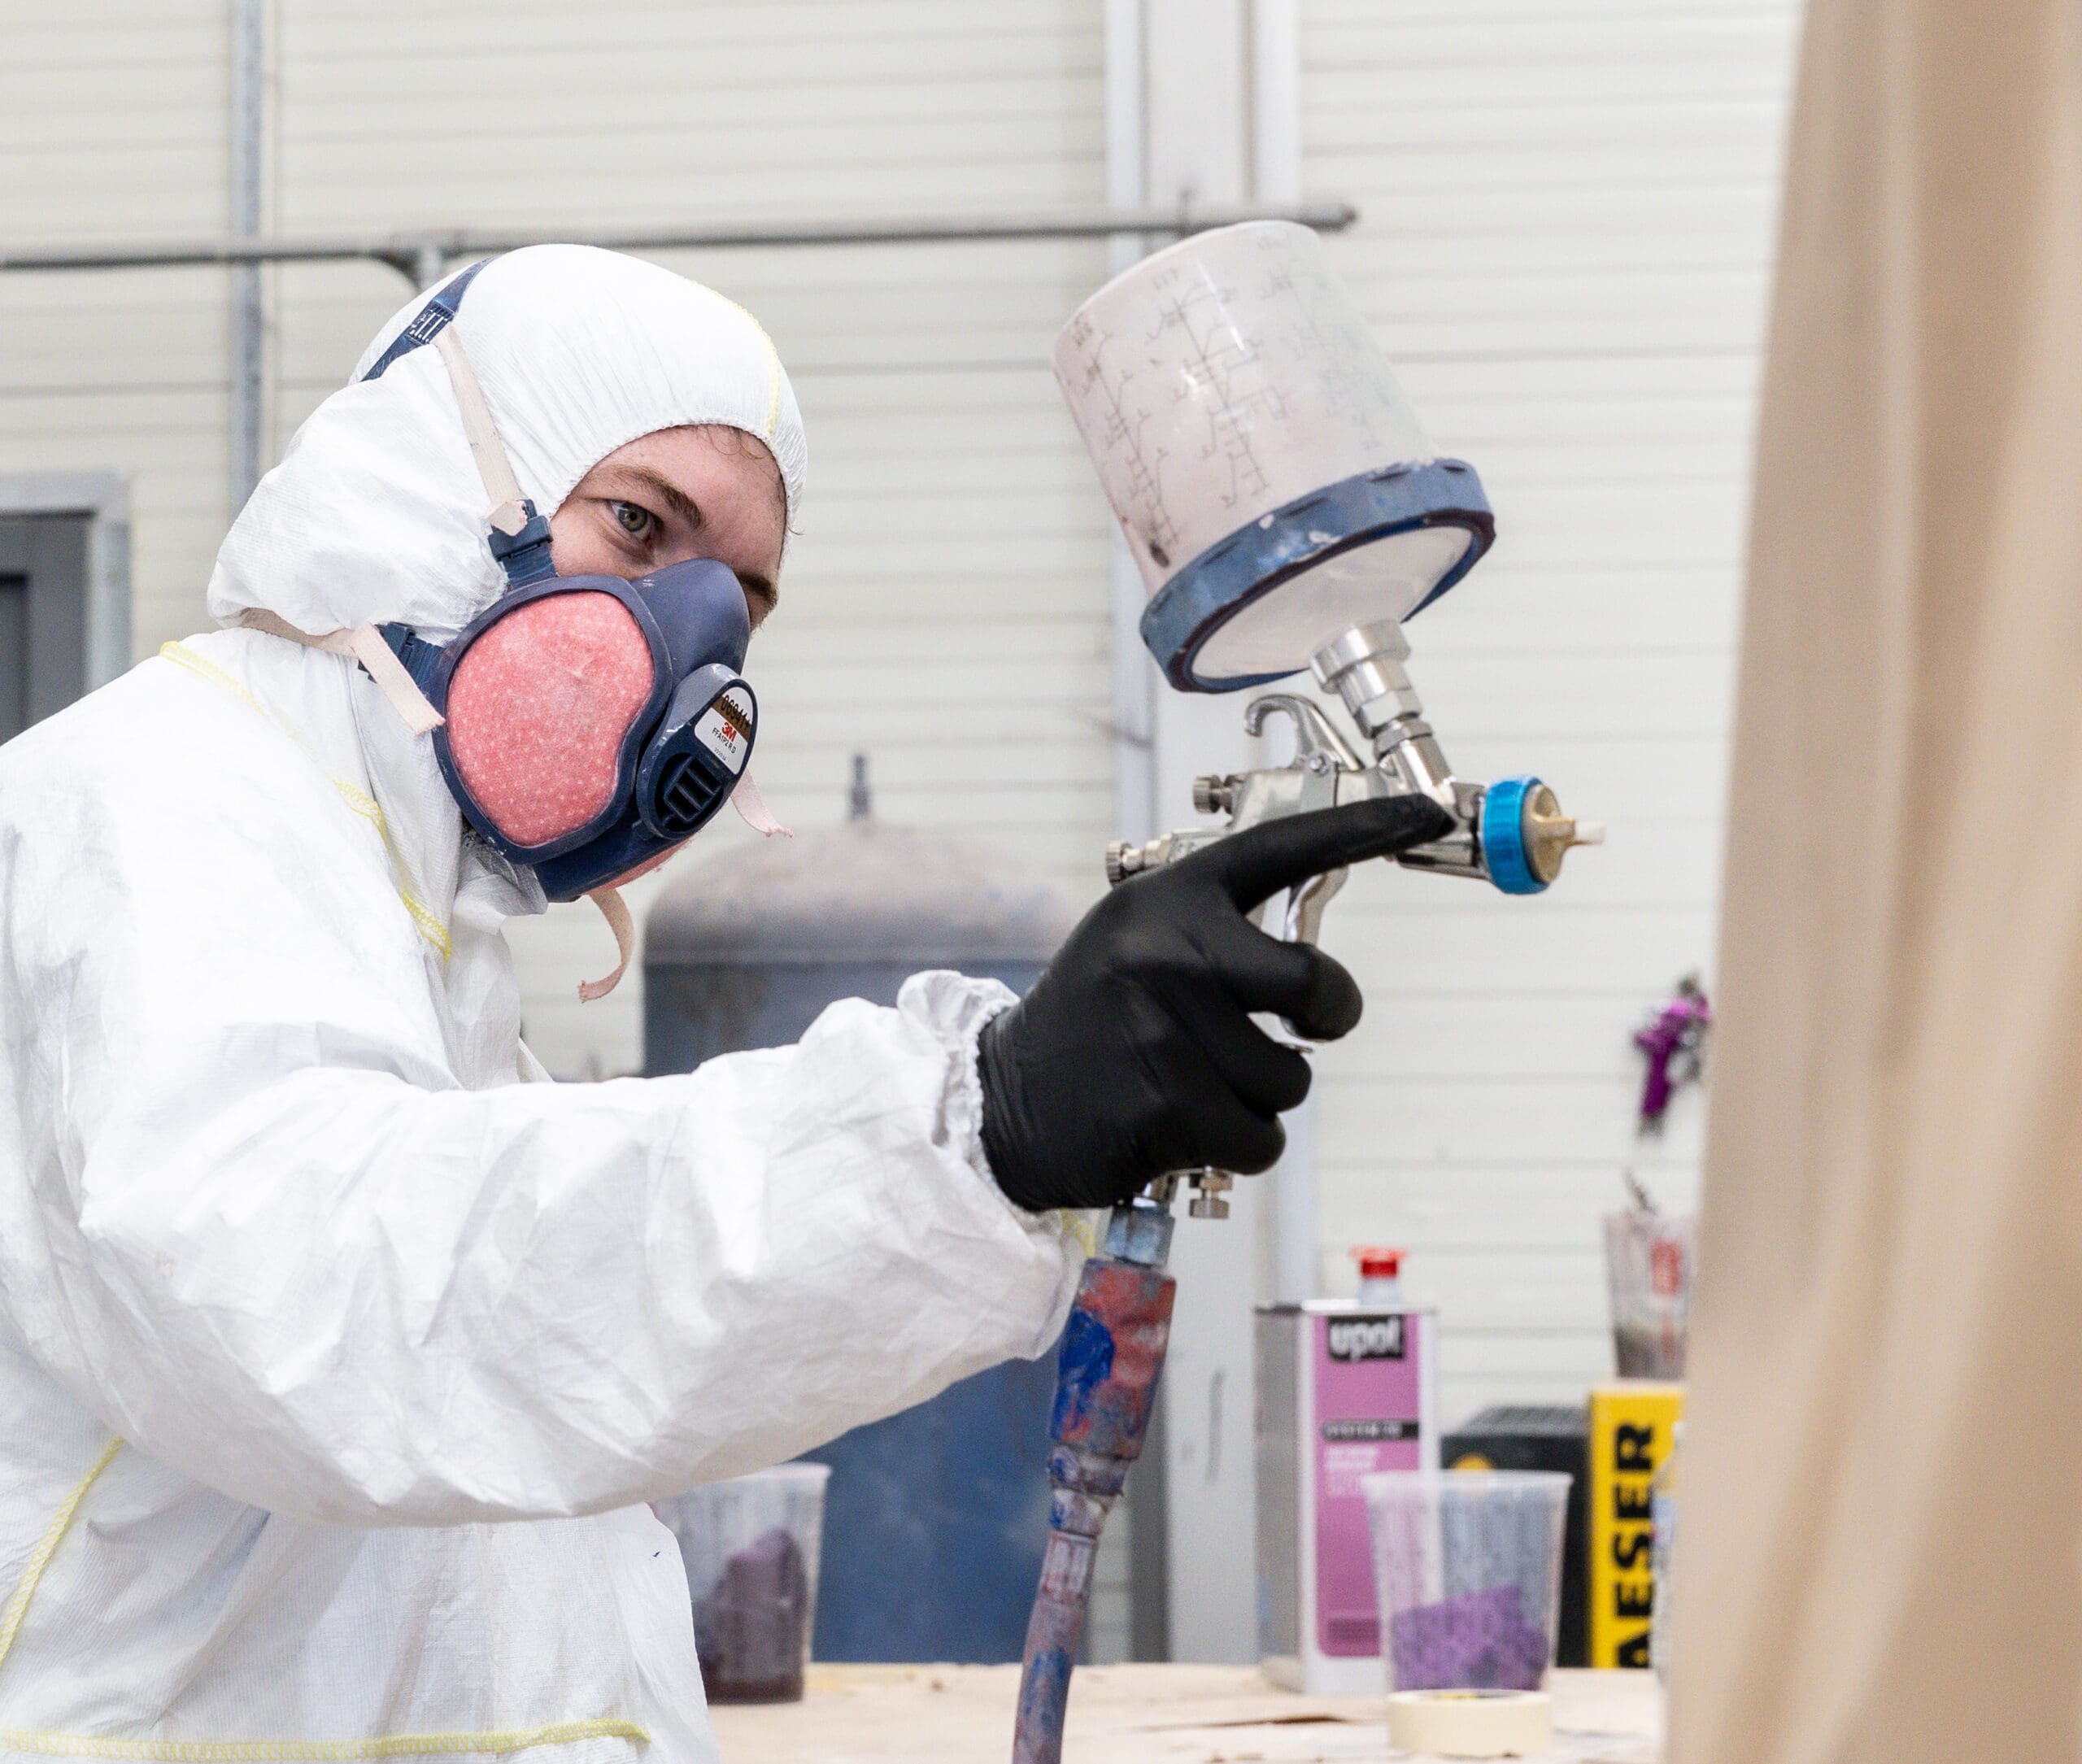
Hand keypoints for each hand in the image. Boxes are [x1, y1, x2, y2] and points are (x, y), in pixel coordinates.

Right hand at [977, 795, 1453, 1212]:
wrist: (1006, 1100)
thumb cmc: (1096, 1019)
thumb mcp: (1137, 942)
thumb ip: (1216, 932)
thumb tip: (1315, 969)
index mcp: (1169, 898)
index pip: (1282, 848)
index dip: (1365, 827)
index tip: (1429, 813)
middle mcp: (1168, 951)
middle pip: (1317, 986)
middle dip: (1328, 1018)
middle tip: (1303, 1030)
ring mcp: (1166, 1029)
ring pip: (1291, 1079)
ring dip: (1259, 1095)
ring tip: (1192, 1080)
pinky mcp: (1168, 1107)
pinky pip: (1262, 1138)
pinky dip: (1238, 1143)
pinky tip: (1183, 1124)